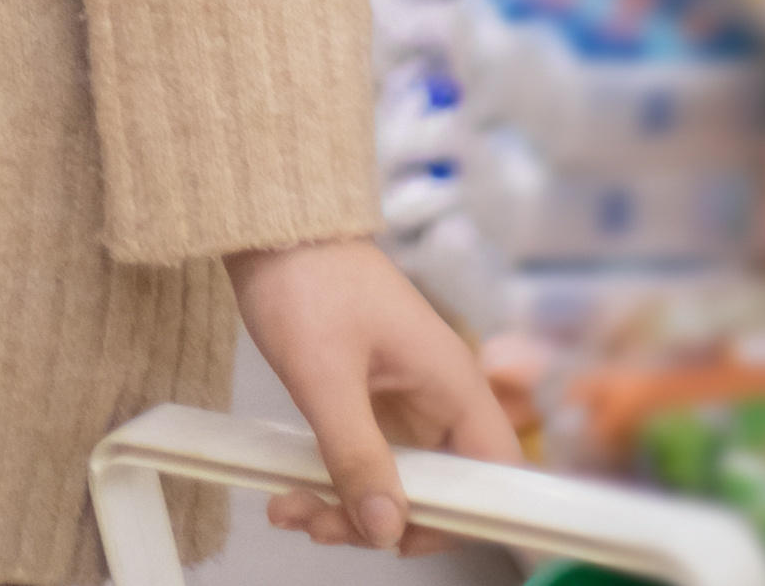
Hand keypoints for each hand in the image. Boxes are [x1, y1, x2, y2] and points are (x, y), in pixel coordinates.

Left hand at [226, 238, 518, 553]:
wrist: (269, 226)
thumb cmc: (307, 279)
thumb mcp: (324, 373)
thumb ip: (355, 453)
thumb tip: (384, 529)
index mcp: (454, 386)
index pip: (494, 478)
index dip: (461, 520)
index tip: (400, 539)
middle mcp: (440, 399)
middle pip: (438, 490)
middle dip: (380, 519)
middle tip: (320, 526)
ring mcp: (404, 400)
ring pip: (395, 480)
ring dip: (346, 505)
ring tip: (290, 509)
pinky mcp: (370, 399)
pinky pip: (365, 456)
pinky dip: (330, 478)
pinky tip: (289, 490)